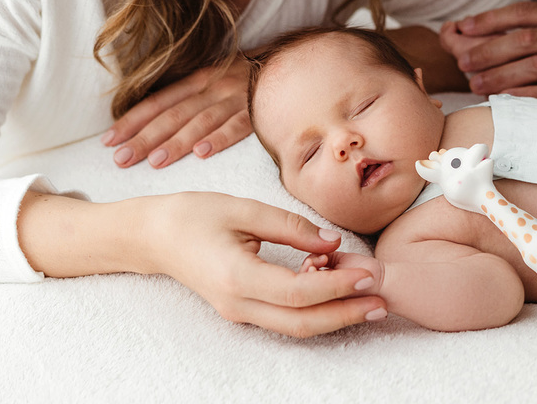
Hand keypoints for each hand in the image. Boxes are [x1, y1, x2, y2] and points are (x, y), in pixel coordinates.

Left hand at [103, 54, 253, 168]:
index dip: (133, 121)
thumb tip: (157, 121)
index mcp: (200, 79)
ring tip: (155, 161)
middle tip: (121, 160)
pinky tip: (203, 153)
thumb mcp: (218, 78)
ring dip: (177, 141)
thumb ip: (192, 97)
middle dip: (145, 137)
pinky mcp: (260, 109)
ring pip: (201, 121)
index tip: (108, 142)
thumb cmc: (252, 76)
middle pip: (174, 114)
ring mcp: (237, 98)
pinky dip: (220, 138)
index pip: (160, 101)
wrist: (297, 58)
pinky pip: (239, 125)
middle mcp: (214, 87)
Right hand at [151, 194, 386, 336]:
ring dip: (335, 316)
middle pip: (302, 322)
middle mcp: (238, 304)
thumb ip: (291, 226)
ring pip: (295, 327)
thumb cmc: (194, 215)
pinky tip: (337, 288)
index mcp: (237, 276)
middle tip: (383, 302)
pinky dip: (315, 308)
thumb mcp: (244, 209)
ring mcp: (239, 312)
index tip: (369, 273)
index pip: (298, 292)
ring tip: (371, 301)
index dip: (338, 285)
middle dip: (346, 314)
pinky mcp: (242, 309)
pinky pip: (284, 317)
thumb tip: (333, 240)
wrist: (153, 236)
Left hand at [442, 2, 536, 111]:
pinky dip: (526, 95)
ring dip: (501, 76)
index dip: (492, 19)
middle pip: (526, 39)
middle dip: (489, 50)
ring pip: (536, 67)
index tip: (465, 27)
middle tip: (463, 62)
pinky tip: (505, 99)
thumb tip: (488, 33)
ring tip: (476, 84)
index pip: (525, 12)